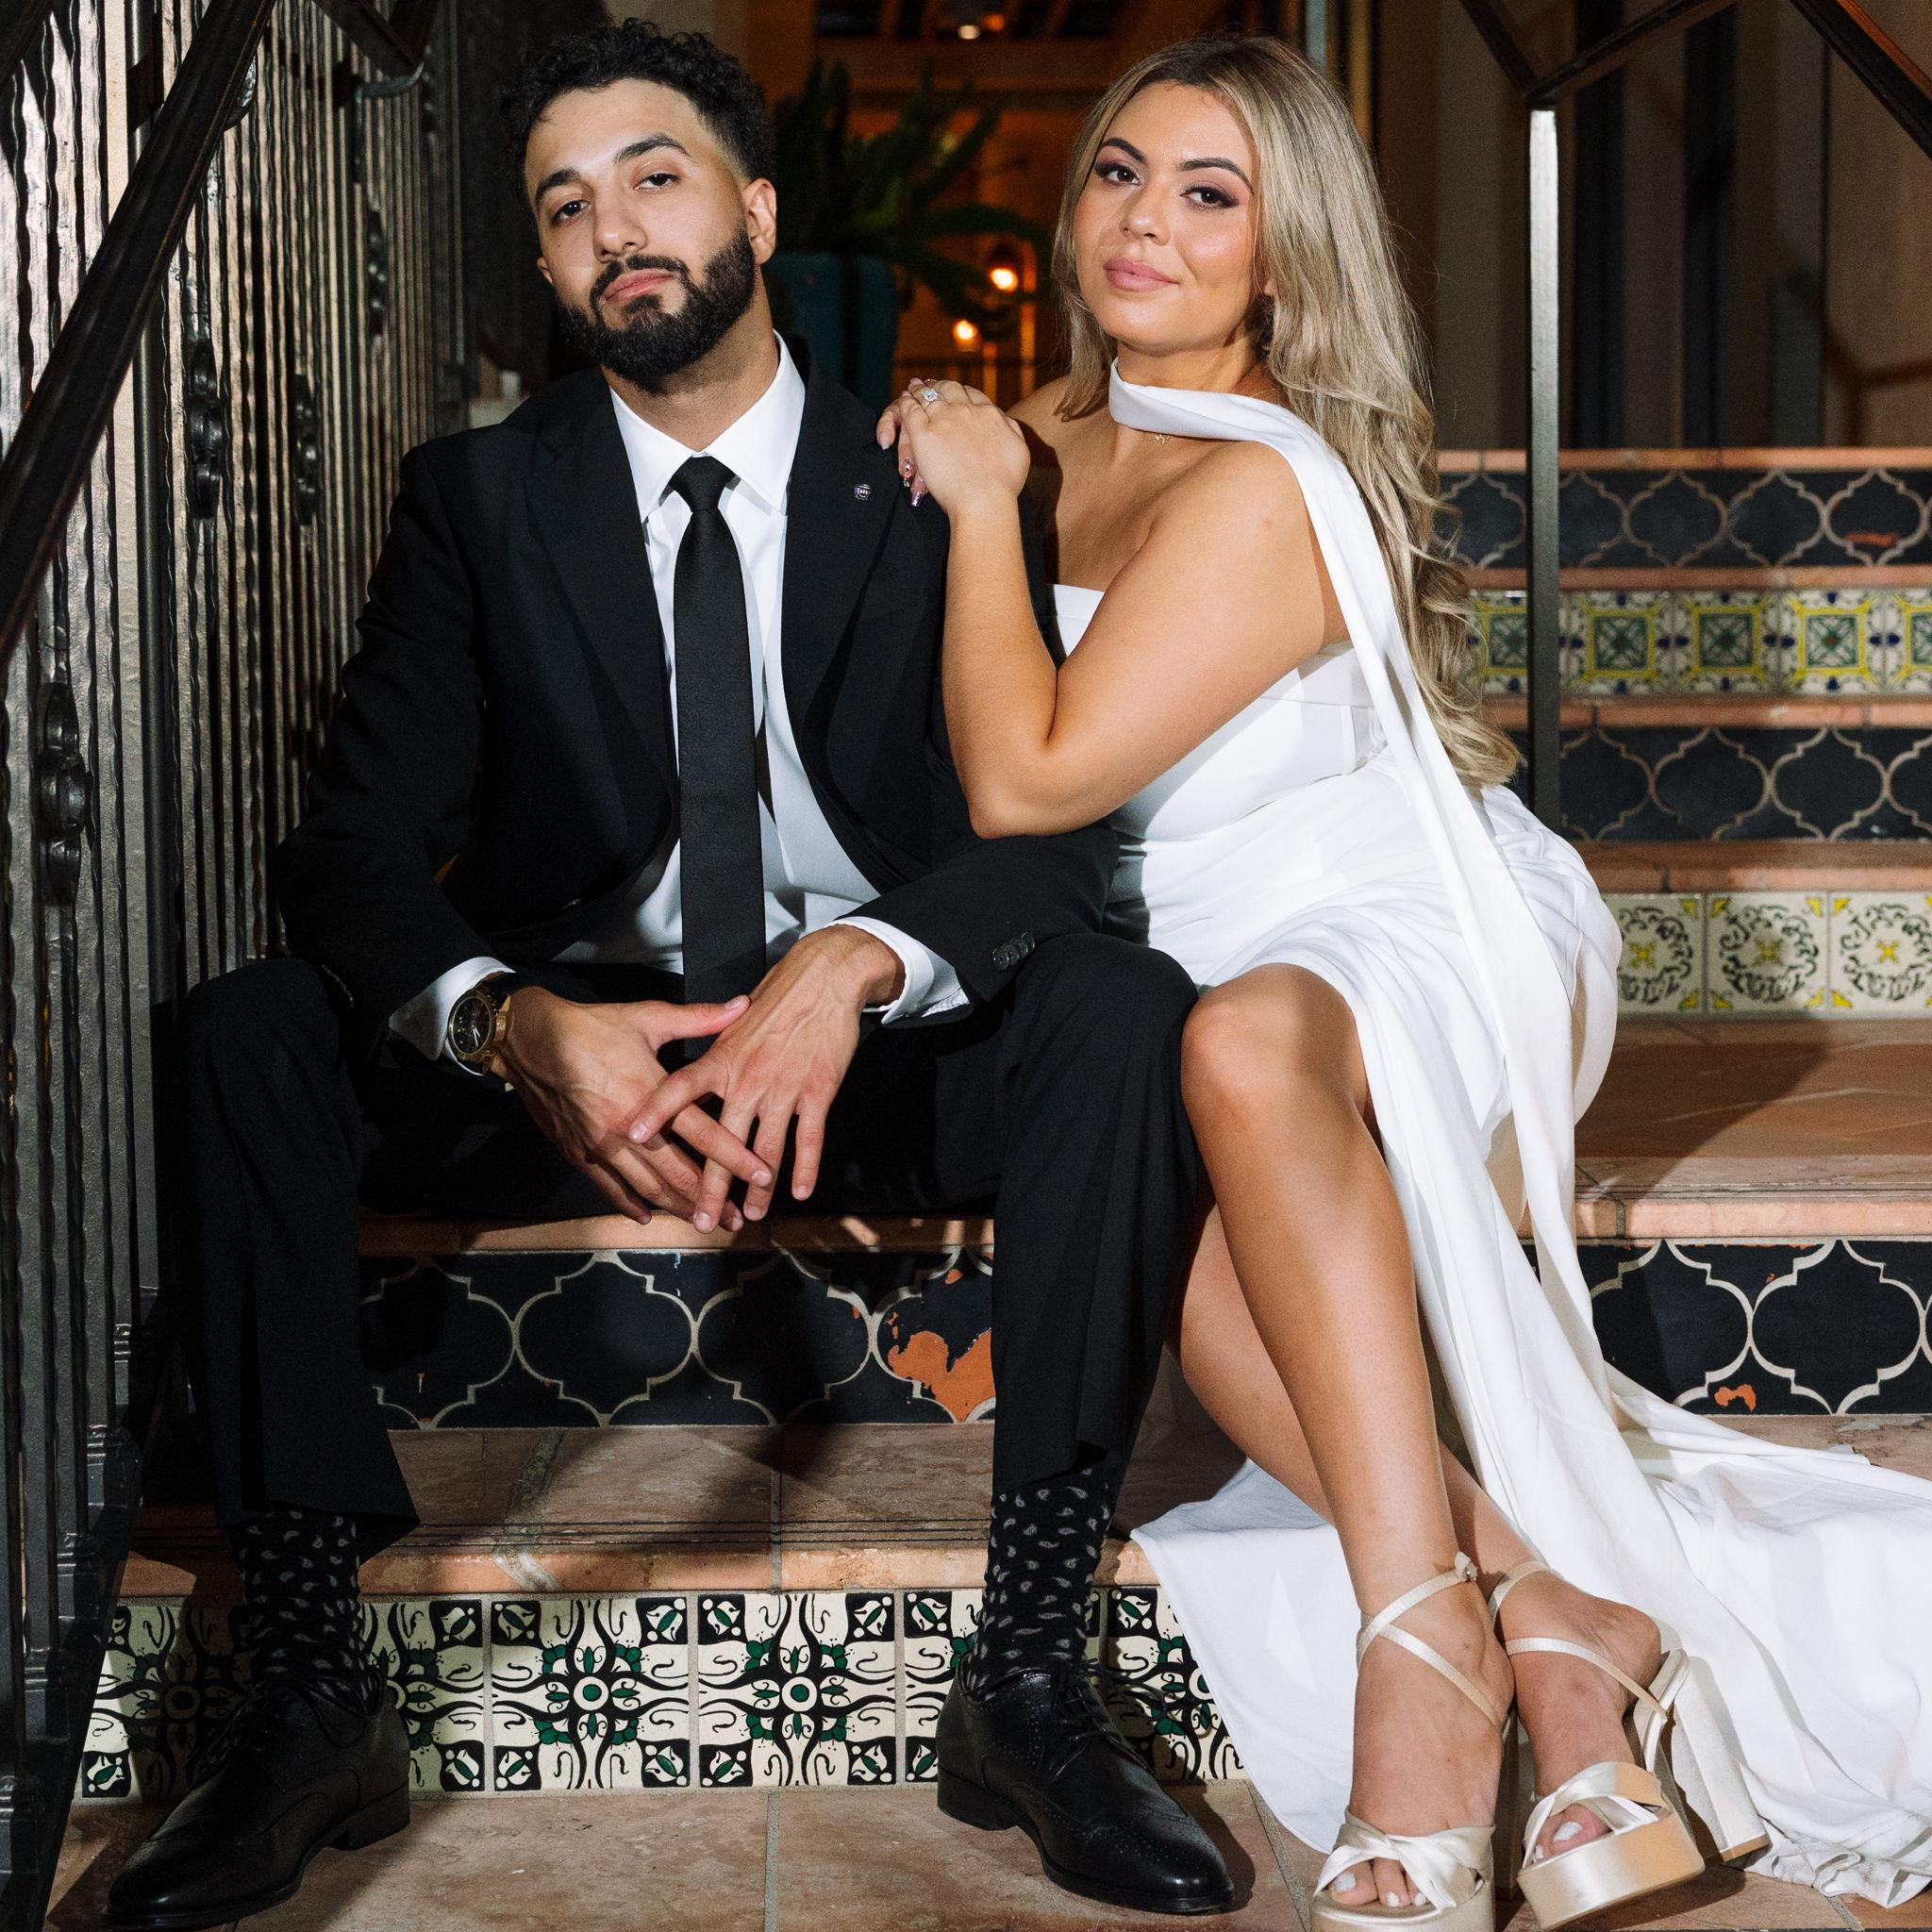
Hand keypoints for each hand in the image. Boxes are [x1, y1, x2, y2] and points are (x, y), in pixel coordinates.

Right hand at [493, 987, 771, 1229]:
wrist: (529, 1040)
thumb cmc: (592, 1027)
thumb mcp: (647, 1017)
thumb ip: (699, 1018)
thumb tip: (743, 1005)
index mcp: (652, 1093)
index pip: (705, 1134)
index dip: (736, 1158)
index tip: (762, 1175)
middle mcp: (629, 1127)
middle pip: (680, 1173)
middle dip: (712, 1198)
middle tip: (737, 1216)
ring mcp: (603, 1145)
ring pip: (649, 1188)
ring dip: (679, 1208)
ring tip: (704, 1222)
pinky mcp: (580, 1152)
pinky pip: (610, 1188)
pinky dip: (631, 1205)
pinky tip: (648, 1216)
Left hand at [623, 926, 900, 1230]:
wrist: (824, 979)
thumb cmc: (777, 997)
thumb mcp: (733, 1020)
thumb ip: (707, 1051)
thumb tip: (687, 1075)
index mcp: (722, 1058)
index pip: (679, 1089)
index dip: (656, 1113)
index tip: (634, 1139)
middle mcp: (748, 1078)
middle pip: (722, 1140)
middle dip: (712, 1186)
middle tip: (702, 1218)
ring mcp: (783, 1087)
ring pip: (766, 1149)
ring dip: (758, 1189)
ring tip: (751, 1216)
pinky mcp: (817, 1091)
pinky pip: (809, 1138)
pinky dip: (805, 1168)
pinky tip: (799, 1191)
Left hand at [874, 378, 1028, 516]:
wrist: (985, 500)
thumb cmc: (1004, 483)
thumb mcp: (1019, 448)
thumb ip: (1009, 429)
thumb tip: (1002, 419)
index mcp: (989, 414)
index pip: (972, 394)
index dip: (961, 391)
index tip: (955, 393)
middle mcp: (966, 411)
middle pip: (949, 389)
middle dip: (940, 386)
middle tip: (932, 386)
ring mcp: (943, 420)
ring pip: (927, 396)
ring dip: (919, 390)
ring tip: (913, 387)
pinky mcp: (923, 434)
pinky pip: (910, 410)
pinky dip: (906, 402)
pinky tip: (904, 400)